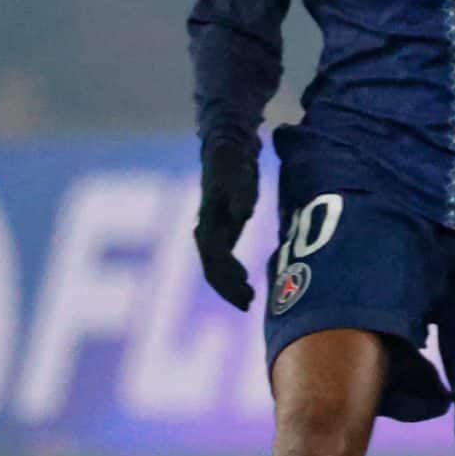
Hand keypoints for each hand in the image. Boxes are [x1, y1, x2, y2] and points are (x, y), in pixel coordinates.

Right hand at [195, 137, 260, 309]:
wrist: (226, 151)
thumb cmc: (232, 162)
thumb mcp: (238, 174)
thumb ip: (241, 194)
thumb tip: (242, 214)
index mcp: (208, 220)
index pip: (213, 254)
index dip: (228, 272)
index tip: (245, 284)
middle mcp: (206, 230)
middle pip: (212, 268)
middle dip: (228, 288)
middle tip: (248, 304)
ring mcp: (212, 232)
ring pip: (215, 268)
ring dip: (229, 287)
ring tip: (248, 301)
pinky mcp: (221, 231)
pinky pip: (222, 261)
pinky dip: (232, 276)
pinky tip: (245, 285)